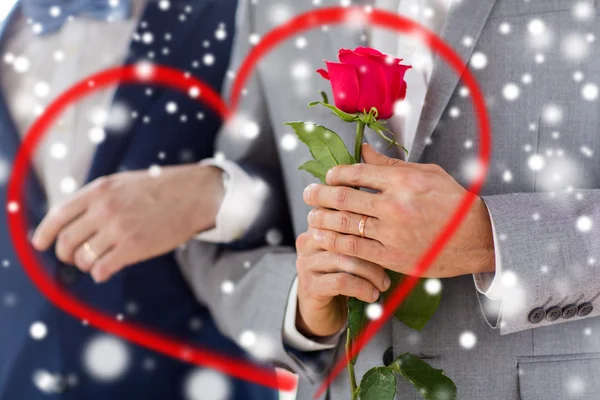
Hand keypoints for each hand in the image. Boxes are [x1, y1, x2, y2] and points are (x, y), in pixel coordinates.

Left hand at [32, 165, 223, 282]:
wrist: (192, 195)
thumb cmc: (159, 189)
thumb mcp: (121, 183)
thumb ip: (96, 199)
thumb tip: (72, 220)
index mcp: (99, 191)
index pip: (58, 215)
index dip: (44, 233)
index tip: (40, 244)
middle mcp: (104, 210)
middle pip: (66, 241)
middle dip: (64, 254)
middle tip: (72, 257)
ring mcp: (118, 229)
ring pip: (82, 258)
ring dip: (84, 264)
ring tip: (96, 261)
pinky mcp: (134, 248)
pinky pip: (101, 269)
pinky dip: (99, 273)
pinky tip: (106, 269)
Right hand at [295, 229, 390, 336]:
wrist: (321, 313)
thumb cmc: (340, 278)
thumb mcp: (348, 254)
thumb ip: (359, 239)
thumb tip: (390, 231)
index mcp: (318, 227)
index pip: (344, 217)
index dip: (366, 225)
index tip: (387, 238)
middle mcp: (308, 242)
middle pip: (346, 238)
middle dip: (373, 253)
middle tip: (391, 265)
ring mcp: (306, 263)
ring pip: (346, 260)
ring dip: (371, 273)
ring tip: (383, 284)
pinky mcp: (309, 285)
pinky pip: (341, 282)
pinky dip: (362, 288)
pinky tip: (371, 295)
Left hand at [303, 144, 494, 277]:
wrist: (477, 237)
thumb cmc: (453, 201)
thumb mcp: (427, 173)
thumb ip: (390, 164)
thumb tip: (362, 150)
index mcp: (403, 180)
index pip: (357, 173)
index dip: (335, 174)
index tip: (328, 176)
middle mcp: (394, 205)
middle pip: (344, 197)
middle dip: (318, 194)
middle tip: (307, 194)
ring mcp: (393, 233)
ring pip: (344, 224)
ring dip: (322, 219)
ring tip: (311, 217)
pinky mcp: (393, 258)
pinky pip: (355, 249)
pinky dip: (335, 242)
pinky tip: (323, 238)